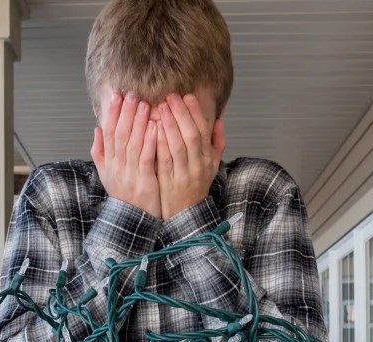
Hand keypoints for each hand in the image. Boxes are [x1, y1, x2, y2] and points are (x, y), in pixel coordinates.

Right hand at [90, 91, 160, 218]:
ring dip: (138, 122)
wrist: (131, 220)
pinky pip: (146, 158)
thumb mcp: (106, 173)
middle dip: (124, 113)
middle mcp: (116, 166)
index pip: (107, 133)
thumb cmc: (123, 194)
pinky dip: (149, 141)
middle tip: (131, 94)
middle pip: (119, 135)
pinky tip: (155, 126)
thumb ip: (100, 152)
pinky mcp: (144, 181)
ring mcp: (129, 174)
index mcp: (108, 162)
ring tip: (144, 104)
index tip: (115, 95)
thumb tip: (97, 129)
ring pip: (132, 144)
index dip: (111, 113)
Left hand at [156, 93, 224, 220]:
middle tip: (171, 96)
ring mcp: (183, 174)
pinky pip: (165, 160)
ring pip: (178, 146)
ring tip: (161, 107)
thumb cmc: (197, 186)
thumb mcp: (212, 165)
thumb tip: (219, 120)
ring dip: (170, 124)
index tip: (187, 96)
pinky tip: (153, 128)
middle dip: (181, 114)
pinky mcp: (169, 182)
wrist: (187, 214)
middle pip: (191, 135)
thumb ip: (216, 143)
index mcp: (207, 158)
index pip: (203, 131)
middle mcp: (197, 165)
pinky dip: (160, 143)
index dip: (196, 112)